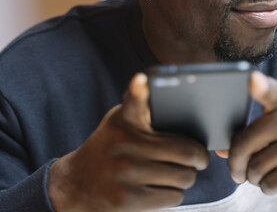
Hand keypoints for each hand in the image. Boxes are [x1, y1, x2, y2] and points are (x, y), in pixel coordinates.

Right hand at [48, 74, 209, 211]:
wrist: (75, 184)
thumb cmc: (110, 148)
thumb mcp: (119, 122)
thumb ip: (143, 110)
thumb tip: (172, 101)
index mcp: (125, 120)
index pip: (134, 101)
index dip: (139, 89)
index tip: (142, 79)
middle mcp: (124, 144)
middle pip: (188, 152)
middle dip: (199, 159)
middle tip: (198, 160)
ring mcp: (126, 172)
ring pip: (185, 177)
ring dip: (186, 178)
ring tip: (175, 173)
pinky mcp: (127, 199)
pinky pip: (174, 197)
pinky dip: (174, 194)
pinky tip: (160, 188)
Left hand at [228, 72, 276, 194]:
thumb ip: (260, 123)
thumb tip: (221, 149)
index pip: (270, 88)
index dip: (257, 84)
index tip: (250, 79)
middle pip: (246, 142)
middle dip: (235, 161)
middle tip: (236, 169)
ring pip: (257, 166)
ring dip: (252, 176)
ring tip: (257, 175)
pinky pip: (273, 183)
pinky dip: (267, 186)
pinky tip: (272, 181)